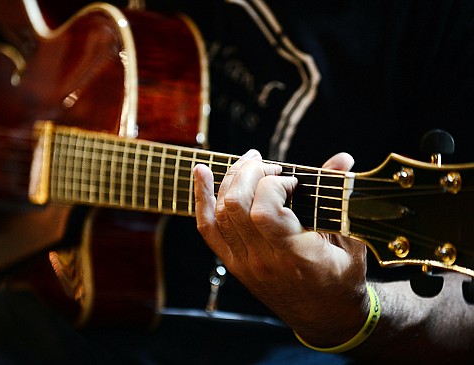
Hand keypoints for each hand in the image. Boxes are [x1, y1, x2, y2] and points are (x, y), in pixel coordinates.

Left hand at [194, 150, 368, 346]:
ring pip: (221, 212)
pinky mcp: (233, 262)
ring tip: (250, 163)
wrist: (324, 317)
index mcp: (295, 256)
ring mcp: (243, 262)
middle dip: (251, 173)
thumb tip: (342, 158)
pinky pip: (207, 227)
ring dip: (232, 179)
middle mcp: (263, 260)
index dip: (275, 185)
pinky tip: (201, 172)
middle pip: (237, 205)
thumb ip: (341, 199)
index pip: (265, 211)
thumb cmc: (342, 278)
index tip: (293, 181)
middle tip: (271, 167)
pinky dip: (202, 198)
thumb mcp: (350, 241)